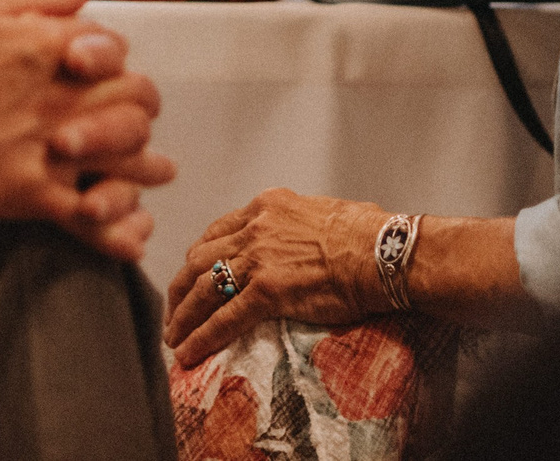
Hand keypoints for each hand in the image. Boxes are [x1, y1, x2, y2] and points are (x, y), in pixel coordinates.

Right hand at [0, 0, 175, 261]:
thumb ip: (38, 1)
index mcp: (53, 46)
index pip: (119, 55)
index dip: (118, 70)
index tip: (106, 84)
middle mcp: (64, 94)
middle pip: (138, 105)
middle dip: (141, 119)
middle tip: (136, 134)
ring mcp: (52, 146)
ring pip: (130, 160)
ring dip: (145, 171)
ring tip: (151, 177)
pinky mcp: (32, 194)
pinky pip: (96, 215)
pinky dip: (120, 229)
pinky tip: (131, 236)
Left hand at [162, 188, 389, 367]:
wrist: (385, 252)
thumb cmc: (370, 235)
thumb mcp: (322, 213)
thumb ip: (297, 226)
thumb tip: (304, 241)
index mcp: (267, 206)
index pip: (217, 232)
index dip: (198, 259)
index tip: (191, 277)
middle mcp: (255, 227)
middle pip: (200, 259)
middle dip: (180, 289)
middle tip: (174, 313)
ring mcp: (259, 257)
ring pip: (204, 289)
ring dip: (183, 317)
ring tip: (174, 338)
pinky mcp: (268, 289)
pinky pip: (224, 318)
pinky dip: (202, 337)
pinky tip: (190, 353)